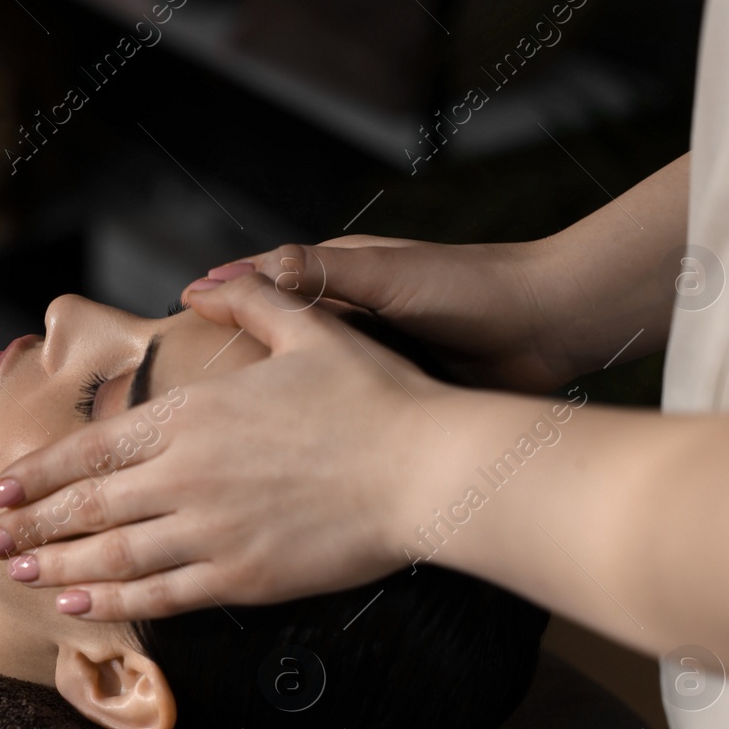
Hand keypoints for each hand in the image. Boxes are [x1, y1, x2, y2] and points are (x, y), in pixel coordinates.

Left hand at [0, 274, 452, 619]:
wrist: (429, 468)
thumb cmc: (376, 396)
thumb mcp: (310, 327)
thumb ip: (249, 299)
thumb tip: (199, 282)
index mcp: (193, 415)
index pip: (93, 448)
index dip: (41, 472)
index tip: (2, 489)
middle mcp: (187, 475)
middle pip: (87, 506)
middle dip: (30, 526)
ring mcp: (211, 530)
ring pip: (112, 555)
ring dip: (57, 566)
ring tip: (18, 575)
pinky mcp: (242, 576)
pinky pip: (160, 594)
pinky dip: (113, 600)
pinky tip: (79, 604)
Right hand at [197, 235, 581, 393]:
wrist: (550, 331)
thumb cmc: (472, 291)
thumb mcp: (387, 276)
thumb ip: (319, 272)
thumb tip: (241, 275)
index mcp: (340, 276)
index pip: (262, 284)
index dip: (221, 300)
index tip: (178, 317)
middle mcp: (349, 317)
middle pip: (275, 338)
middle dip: (233, 361)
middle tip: (187, 389)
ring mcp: (369, 360)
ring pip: (304, 383)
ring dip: (272, 403)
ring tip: (223, 431)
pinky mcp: (391, 398)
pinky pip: (339, 413)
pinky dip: (313, 430)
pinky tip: (285, 455)